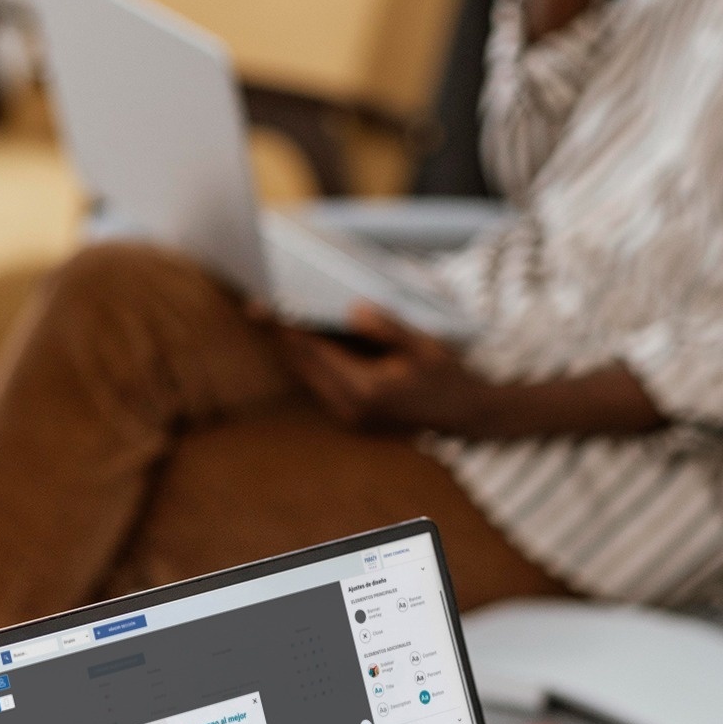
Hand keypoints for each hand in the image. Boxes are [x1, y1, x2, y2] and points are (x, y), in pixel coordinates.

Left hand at [270, 306, 493, 434]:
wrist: (464, 415)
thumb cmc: (446, 377)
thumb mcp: (423, 346)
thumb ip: (387, 328)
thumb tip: (354, 310)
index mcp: (366, 390)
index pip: (316, 353)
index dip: (290, 327)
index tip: (268, 306)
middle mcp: (351, 408)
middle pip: (303, 366)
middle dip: (281, 336)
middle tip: (258, 306)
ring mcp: (350, 416)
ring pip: (307, 376)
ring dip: (291, 349)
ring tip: (272, 318)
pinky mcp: (351, 416)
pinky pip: (320, 384)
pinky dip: (308, 361)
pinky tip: (302, 339)